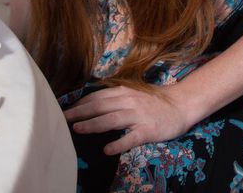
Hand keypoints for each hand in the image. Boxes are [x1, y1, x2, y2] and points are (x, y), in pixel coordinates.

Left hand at [65, 85, 192, 154]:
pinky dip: (118, 143)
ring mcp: (138, 115)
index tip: (65, 109)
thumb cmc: (154, 101)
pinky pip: (131, 138)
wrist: (180, 105)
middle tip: (62, 119)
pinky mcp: (147, 130)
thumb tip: (90, 105)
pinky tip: (107, 150)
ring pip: (111, 119)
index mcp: (123, 93)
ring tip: (77, 129)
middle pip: (99, 106)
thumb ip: (114, 98)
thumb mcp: (132, 94)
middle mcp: (128, 101)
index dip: (79, 103)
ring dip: (93, 124)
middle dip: (79, 112)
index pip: (96, 97)